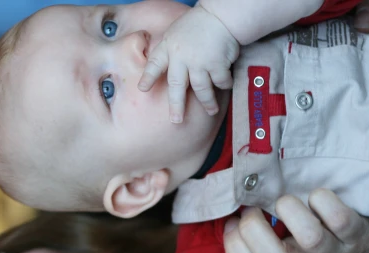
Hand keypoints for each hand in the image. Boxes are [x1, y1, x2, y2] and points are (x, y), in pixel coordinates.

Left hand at [137, 5, 238, 123]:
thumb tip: (169, 69)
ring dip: (208, 102)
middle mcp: (181, 56)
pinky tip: (226, 85)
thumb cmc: (199, 24)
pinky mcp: (216, 64)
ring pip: (201, 89)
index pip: (155, 63)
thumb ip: (172, 51)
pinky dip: (224, 84)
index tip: (143, 89)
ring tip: (212, 111)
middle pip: (176, 85)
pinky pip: (220, 82)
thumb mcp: (177, 32)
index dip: (148, 77)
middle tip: (176, 121)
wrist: (221, 15)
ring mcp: (199, 62)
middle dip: (176, 105)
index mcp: (169, 47)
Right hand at [224, 188, 368, 252]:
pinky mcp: (361, 236)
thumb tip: (236, 221)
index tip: (234, 225)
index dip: (236, 250)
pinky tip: (318, 195)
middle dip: (254, 230)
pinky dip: (325, 201)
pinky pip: (342, 219)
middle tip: (256, 211)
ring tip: (287, 202)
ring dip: (290, 211)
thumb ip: (276, 250)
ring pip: (309, 237)